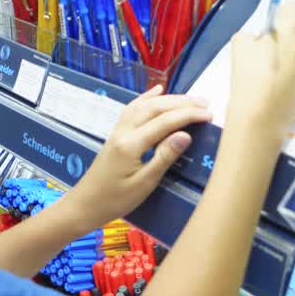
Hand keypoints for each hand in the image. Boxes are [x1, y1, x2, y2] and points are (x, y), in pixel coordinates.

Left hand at [63, 86, 211, 229]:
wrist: (86, 204)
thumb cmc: (116, 200)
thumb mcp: (144, 184)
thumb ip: (164, 157)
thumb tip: (185, 135)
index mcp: (131, 144)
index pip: (164, 122)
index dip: (188, 115)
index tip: (208, 115)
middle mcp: (124, 131)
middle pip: (155, 108)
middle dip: (182, 103)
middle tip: (205, 104)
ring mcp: (118, 130)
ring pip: (144, 105)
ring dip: (168, 99)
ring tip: (190, 99)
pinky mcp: (116, 133)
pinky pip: (133, 108)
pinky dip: (147, 97)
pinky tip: (158, 91)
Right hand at [226, 0, 294, 135]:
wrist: (261, 119)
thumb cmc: (248, 81)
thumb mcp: (240, 46)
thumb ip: (253, 33)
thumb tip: (263, 37)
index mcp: (292, 29)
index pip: (291, 6)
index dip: (279, 12)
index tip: (270, 22)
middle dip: (292, 23)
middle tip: (276, 36)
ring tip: (282, 53)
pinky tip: (288, 68)